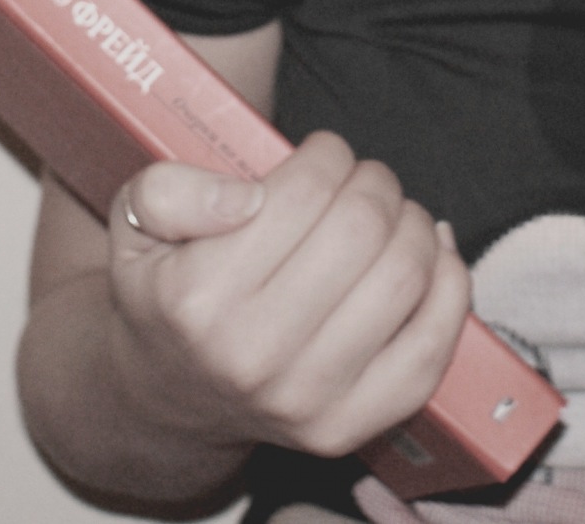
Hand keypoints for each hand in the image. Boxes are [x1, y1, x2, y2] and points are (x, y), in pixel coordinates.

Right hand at [102, 132, 470, 460]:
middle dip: (374, 182)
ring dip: (413, 223)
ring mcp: (306, 401)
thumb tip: (247, 199)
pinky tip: (431, 253)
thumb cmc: (168, 292)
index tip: (321, 155)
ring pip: (405, 276)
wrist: (167, 398)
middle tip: (361, 181)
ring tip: (390, 215)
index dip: (327, 154)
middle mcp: (252, 358)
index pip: (307, 190)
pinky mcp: (350, 429)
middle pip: (363, 227)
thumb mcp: (135, 224)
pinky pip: (431, 345)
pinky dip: (449, 284)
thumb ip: (170, 189)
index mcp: (198, 298)